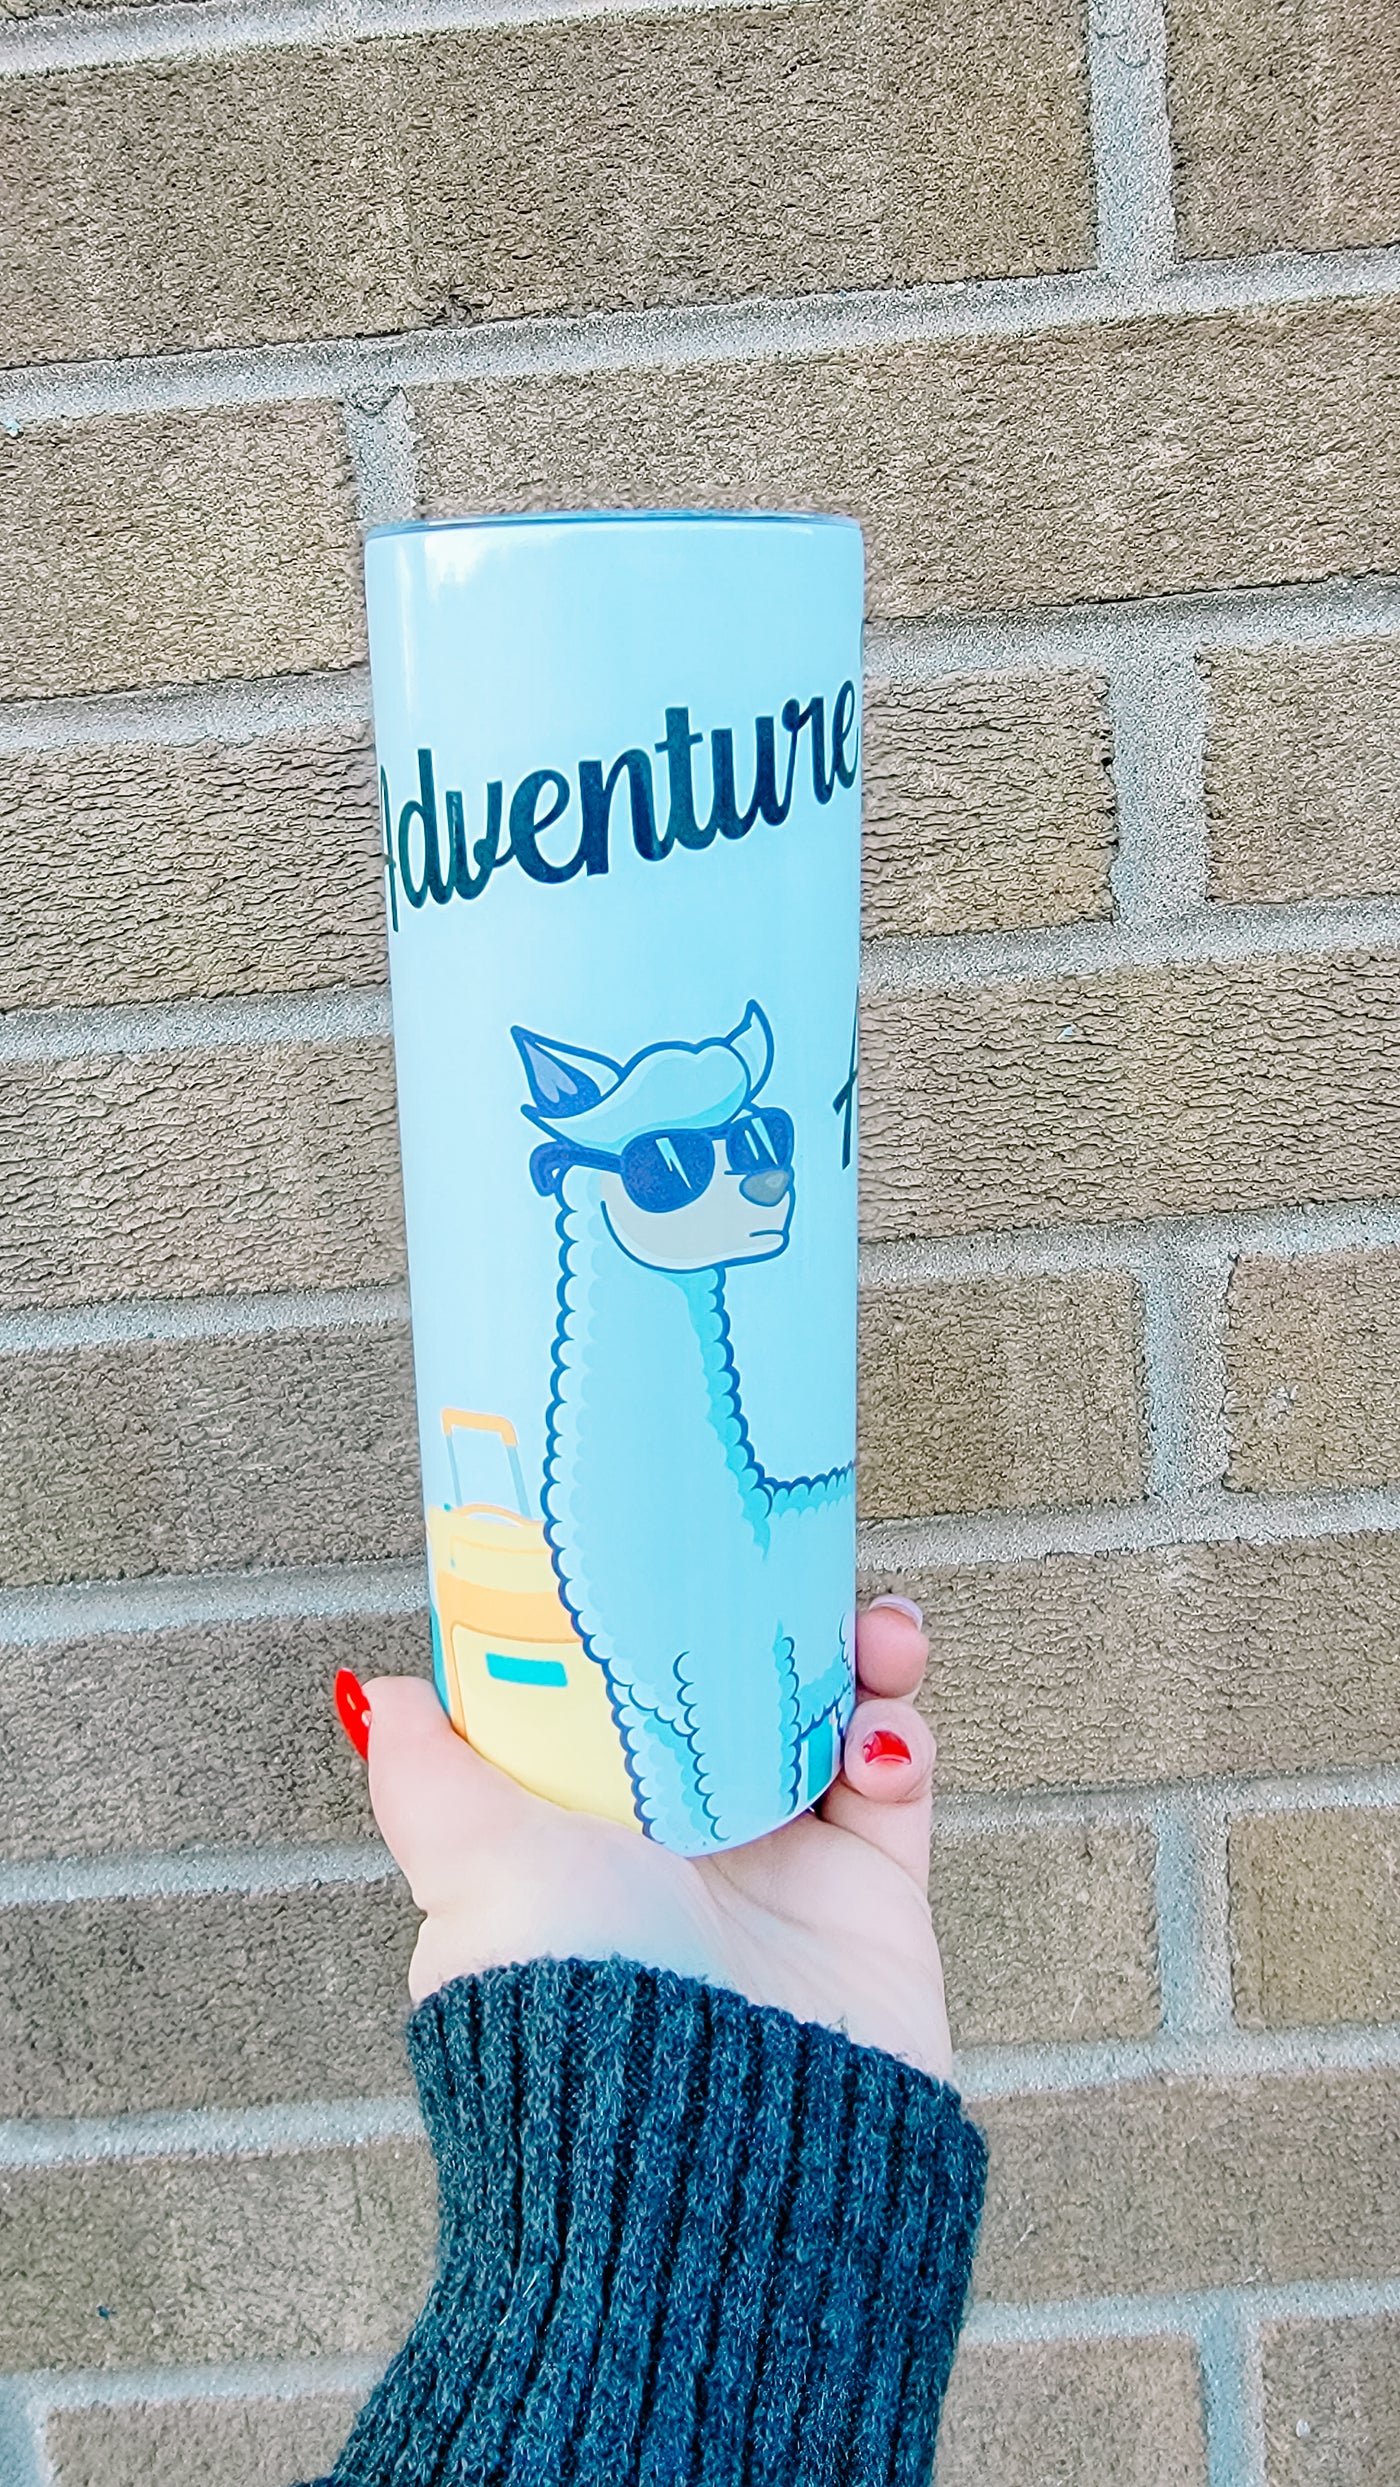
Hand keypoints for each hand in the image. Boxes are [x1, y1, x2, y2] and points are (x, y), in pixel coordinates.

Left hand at [352, 1597, 950, 2082]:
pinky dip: (903, 1741)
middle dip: (775, 1616)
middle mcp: (682, 1840)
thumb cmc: (575, 2006)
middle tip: (799, 1567)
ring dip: (859, 1655)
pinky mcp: (871, 1901)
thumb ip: (427, 1780)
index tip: (678, 1541)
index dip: (653, 1613)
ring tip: (878, 1636)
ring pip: (830, 1717)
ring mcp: (782, 1868)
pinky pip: (900, 1787)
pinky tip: (883, 1745)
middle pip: (739, 1685)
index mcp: (587, 1823)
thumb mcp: (474, 1874)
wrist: (715, 2156)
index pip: (623, 1689)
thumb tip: (382, 1690)